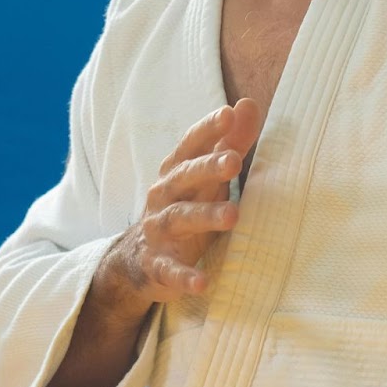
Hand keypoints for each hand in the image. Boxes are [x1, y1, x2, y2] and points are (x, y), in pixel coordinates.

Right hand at [106, 98, 263, 308]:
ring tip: (233, 215)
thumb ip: (229, 143)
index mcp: (176, 172)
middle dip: (208, 168)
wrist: (138, 259)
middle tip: (234, 161)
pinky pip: (170, 271)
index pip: (190, 146)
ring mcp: (158, 232)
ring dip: (205, 217)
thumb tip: (249, 104)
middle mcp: (163, 197)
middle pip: (185, 178)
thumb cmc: (184, 207)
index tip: (228, 114)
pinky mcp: (157, 266)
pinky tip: (202, 282)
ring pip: (180, 220)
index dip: (207, 130)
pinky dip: (185, 276)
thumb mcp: (205, 177)